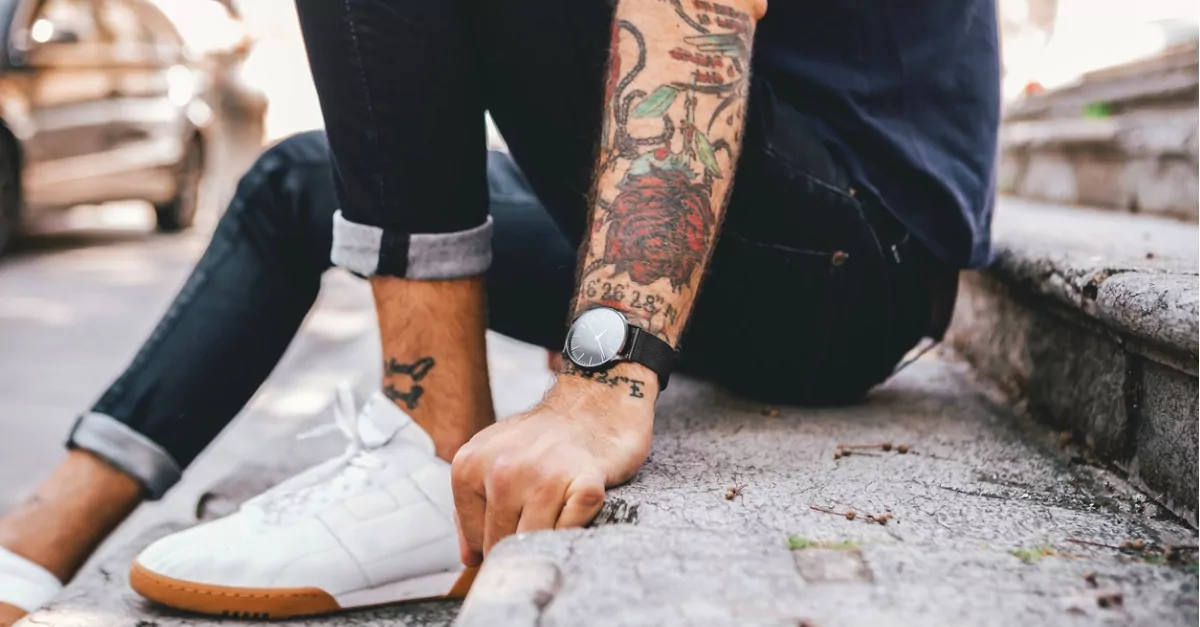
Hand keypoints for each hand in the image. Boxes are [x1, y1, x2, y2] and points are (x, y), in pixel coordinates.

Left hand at [450, 365, 655, 564]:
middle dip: (522, 540)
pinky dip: (577, 527)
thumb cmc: (544, 437)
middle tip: (542, 511)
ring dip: (550, 535)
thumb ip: (474, 506)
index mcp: (470, 465)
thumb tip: (471, 558)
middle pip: (503, 544)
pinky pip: (571, 532)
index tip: (517, 517)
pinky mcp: (586, 486)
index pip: (476, 537)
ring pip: (536, 542)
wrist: (595, 400)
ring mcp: (545, 479)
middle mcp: (503, 472)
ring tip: (559, 505)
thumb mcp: (494, 457)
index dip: (496, 539)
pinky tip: (578, 501)